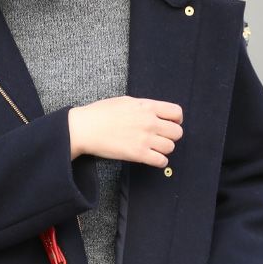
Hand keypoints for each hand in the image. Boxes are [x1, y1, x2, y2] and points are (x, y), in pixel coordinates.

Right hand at [68, 96, 182, 166]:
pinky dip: (160, 162)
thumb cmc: (100, 113)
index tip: (169, 124)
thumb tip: (153, 112)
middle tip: (161, 139)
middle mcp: (149, 122)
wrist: (85, 128)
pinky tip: (153, 159)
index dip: (176, 120)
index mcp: (147, 106)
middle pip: (177, 132)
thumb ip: (143, 107)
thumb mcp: (126, 101)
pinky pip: (161, 161)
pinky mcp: (138, 154)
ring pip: (170, 147)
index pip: (176, 113)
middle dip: (171, 136)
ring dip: (164, 149)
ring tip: (155, 149)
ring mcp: (145, 138)